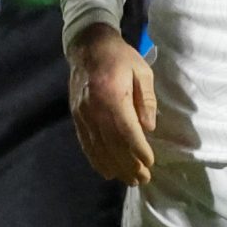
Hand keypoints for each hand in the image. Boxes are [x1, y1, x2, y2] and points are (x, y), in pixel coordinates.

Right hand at [69, 20, 156, 185]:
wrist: (88, 46)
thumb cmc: (120, 57)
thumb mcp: (141, 71)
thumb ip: (145, 99)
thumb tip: (148, 128)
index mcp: (112, 95)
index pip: (126, 130)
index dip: (138, 150)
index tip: (150, 163)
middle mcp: (94, 109)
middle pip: (111, 144)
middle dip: (128, 164)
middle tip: (143, 179)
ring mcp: (82, 114)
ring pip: (98, 147)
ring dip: (114, 166)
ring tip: (129, 180)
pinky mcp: (76, 117)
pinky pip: (85, 143)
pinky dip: (96, 160)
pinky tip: (107, 171)